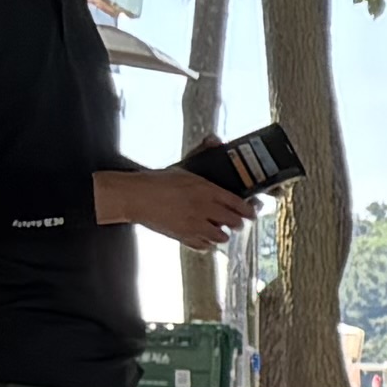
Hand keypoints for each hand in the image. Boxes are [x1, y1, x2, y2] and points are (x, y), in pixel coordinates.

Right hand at [98, 163, 255, 243]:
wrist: (135, 196)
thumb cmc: (158, 181)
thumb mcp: (183, 166)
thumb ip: (202, 153)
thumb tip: (214, 139)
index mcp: (207, 190)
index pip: (238, 204)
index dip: (249, 210)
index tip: (251, 212)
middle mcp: (204, 209)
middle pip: (234, 222)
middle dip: (237, 223)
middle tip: (235, 222)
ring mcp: (194, 225)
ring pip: (221, 237)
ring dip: (222, 234)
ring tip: (218, 229)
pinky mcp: (183, 237)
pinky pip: (204, 247)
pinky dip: (206, 244)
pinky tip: (203, 237)